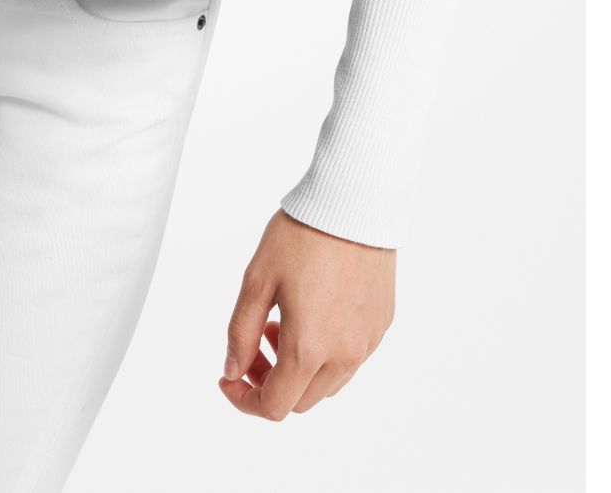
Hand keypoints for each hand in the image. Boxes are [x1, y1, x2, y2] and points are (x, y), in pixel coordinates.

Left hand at [218, 208, 395, 418]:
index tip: (228, 378)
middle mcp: (343, 354)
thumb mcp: (257, 279)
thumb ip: (241, 331)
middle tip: (254, 345)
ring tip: (281, 324)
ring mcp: (366, 342)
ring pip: (327, 384)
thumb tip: (232, 369)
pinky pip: (350, 359)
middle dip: (269, 382)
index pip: (275, 406)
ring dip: (298, 370)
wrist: (354, 203)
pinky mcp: (381, 325)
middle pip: (301, 400)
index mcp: (308, 347)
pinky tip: (312, 315)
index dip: (244, 400)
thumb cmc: (304, 234)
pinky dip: (325, 354)